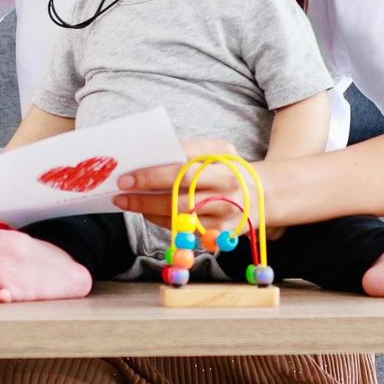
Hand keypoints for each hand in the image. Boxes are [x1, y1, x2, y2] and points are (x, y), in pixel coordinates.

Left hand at [111, 139, 259, 229]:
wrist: (262, 194)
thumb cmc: (228, 169)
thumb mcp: (216, 151)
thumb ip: (186, 152)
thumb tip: (145, 160)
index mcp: (223, 157)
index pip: (183, 165)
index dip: (152, 173)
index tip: (127, 175)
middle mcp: (228, 184)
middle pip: (180, 192)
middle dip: (145, 193)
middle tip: (120, 191)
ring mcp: (226, 211)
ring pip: (179, 214)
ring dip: (148, 208)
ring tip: (127, 202)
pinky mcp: (221, 233)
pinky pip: (184, 229)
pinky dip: (161, 220)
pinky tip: (147, 211)